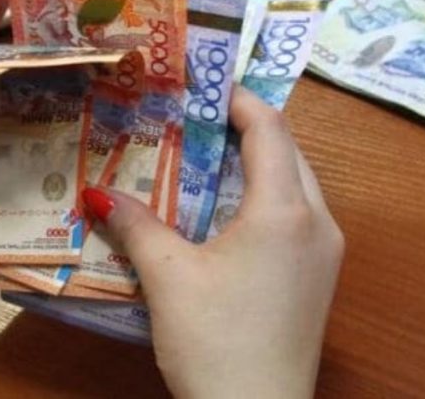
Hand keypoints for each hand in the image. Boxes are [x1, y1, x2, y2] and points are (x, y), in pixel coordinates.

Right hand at [85, 87, 343, 398]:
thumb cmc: (215, 341)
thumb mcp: (168, 278)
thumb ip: (136, 225)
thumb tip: (97, 192)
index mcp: (285, 211)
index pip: (269, 129)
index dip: (237, 99)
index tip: (203, 82)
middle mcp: (318, 223)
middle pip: (288, 152)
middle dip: (245, 129)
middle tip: (195, 118)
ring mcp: (326, 254)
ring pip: (296, 185)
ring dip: (256, 165)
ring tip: (204, 157)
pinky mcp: (320, 280)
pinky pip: (297, 218)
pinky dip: (265, 199)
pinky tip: (225, 212)